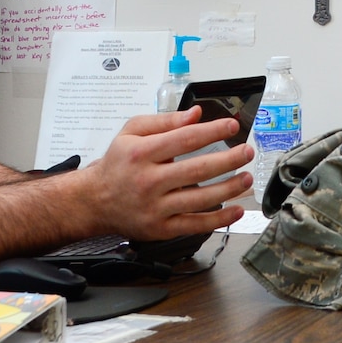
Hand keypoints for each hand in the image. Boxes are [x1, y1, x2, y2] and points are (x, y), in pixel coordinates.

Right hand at [77, 108, 253, 239]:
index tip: (232, 126)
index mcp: (141, 153)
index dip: (212, 131)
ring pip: (199, 199)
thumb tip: (196, 114)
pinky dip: (219, 219)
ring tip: (246, 178)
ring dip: (229, 188)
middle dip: (227, 160)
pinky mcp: (160, 228)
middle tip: (247, 152)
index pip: (184, 139)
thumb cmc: (117, 164)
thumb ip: (163, 121)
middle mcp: (148, 181)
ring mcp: (155, 207)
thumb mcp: (131, 133)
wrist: (94, 201)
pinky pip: (194, 225)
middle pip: (196, 170)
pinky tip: (236, 210)